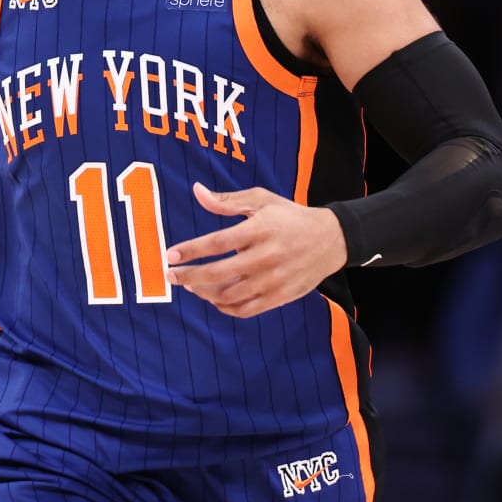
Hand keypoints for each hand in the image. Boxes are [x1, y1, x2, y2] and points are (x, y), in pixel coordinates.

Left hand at [166, 182, 347, 317]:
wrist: (330, 240)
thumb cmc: (289, 216)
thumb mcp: (261, 200)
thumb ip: (227, 201)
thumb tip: (197, 191)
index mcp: (260, 229)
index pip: (217, 243)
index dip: (191, 250)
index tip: (170, 255)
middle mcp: (267, 256)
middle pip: (218, 273)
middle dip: (189, 276)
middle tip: (172, 275)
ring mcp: (274, 279)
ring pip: (229, 296)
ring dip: (204, 293)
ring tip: (192, 285)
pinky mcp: (281, 296)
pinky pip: (246, 310)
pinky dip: (225, 307)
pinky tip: (214, 298)